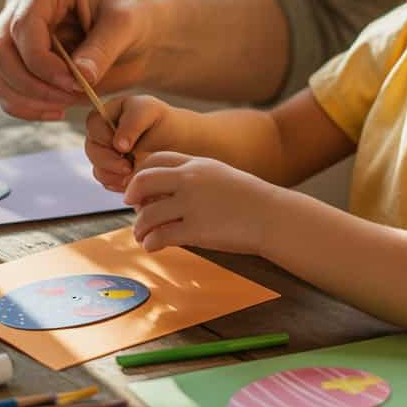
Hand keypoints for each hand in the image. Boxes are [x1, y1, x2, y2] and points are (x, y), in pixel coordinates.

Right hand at [0, 0, 158, 121]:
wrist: (137, 40)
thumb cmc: (134, 21)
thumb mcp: (126, 27)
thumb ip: (102, 49)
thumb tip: (79, 77)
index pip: (23, 25)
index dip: (42, 62)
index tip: (74, 84)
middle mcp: (22, 4)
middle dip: (31, 83)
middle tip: (68, 98)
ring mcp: (15, 33)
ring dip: (28, 98)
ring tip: (65, 105)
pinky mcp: (17, 60)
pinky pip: (5, 90)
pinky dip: (25, 108)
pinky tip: (56, 111)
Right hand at [85, 95, 182, 191]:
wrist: (180, 141)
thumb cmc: (163, 120)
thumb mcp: (149, 111)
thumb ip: (131, 123)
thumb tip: (117, 146)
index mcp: (106, 116)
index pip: (93, 125)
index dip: (103, 137)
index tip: (124, 147)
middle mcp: (102, 137)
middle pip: (91, 150)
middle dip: (108, 161)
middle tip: (127, 167)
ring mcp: (107, 157)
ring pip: (98, 170)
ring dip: (113, 175)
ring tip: (132, 175)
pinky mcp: (115, 175)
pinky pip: (109, 183)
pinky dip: (119, 185)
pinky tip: (133, 182)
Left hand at [124, 151, 274, 254]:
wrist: (274, 217)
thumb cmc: (250, 200)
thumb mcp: (220, 176)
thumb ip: (194, 178)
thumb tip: (169, 190)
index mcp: (197, 164)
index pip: (155, 160)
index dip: (140, 173)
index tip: (138, 187)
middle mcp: (190, 180)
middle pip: (143, 181)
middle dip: (132, 196)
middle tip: (133, 207)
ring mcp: (192, 205)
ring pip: (148, 214)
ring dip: (139, 227)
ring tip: (141, 235)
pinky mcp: (196, 230)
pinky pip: (161, 236)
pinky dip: (151, 243)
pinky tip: (152, 247)